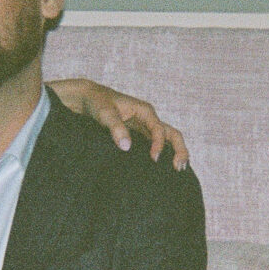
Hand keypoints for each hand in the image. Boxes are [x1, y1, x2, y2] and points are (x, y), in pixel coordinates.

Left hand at [50, 79, 189, 169]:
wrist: (89, 99)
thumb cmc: (97, 102)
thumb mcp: (104, 113)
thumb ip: (115, 128)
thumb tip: (126, 147)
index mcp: (144, 111)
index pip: (158, 129)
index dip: (158, 144)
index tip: (154, 159)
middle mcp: (149, 119)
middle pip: (172, 134)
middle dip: (179, 150)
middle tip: (178, 168)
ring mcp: (145, 127)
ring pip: (167, 139)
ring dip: (175, 153)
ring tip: (177, 170)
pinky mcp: (139, 135)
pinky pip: (156, 144)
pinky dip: (163, 154)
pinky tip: (162, 169)